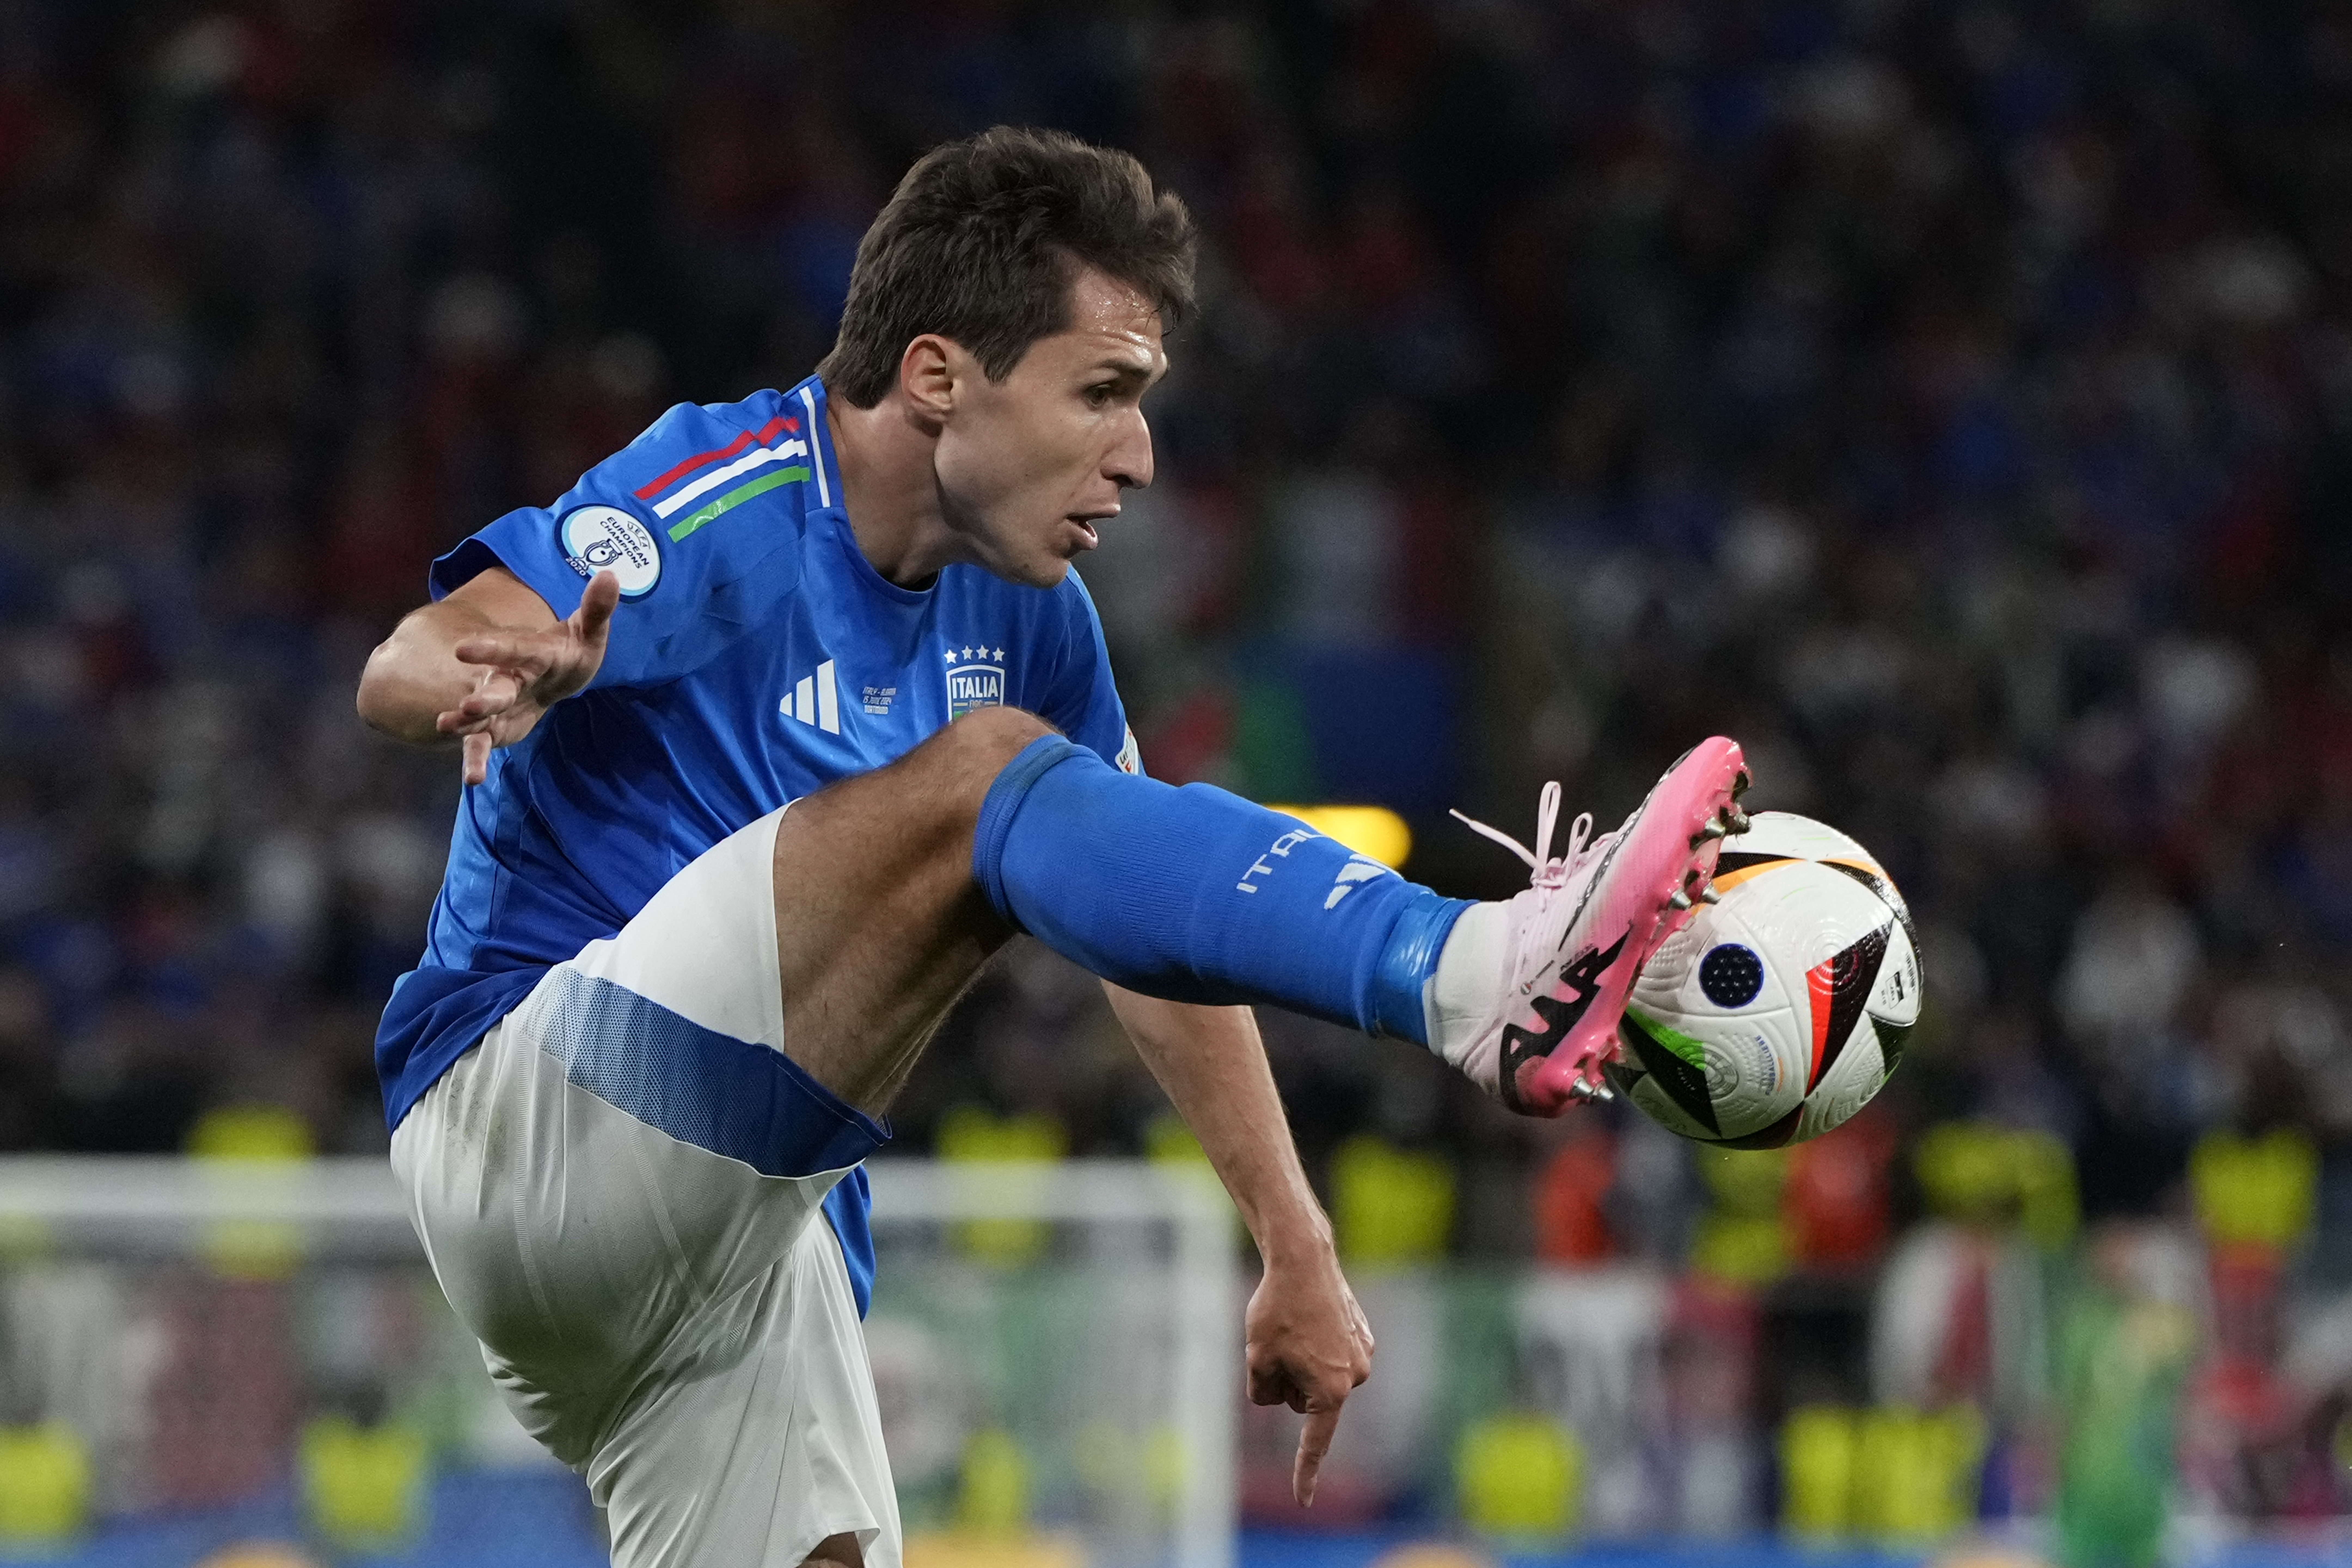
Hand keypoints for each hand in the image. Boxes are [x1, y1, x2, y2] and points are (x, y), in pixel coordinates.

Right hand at [436, 571, 618, 783]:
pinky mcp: (495, 728)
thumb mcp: (587, 633)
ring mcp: (497, 702)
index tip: (464, 649)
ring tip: (446, 726)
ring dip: (464, 722)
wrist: (553, 677)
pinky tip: (471, 778)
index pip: (513, 649)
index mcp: (530, 652)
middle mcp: (506, 676)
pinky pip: (482, 743)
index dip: (491, 649)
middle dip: (483, 696)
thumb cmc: (568, 652)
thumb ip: (596, 609)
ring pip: (478, 714)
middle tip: (467, 706)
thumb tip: (611, 574)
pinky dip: (474, 758)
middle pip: (494, 687)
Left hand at [1244, 1247, 1373, 1506]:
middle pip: (1306, 1401)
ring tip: (1292, 1326)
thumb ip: (1265, 1393)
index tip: (1304, 1503)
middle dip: (1288, 1383)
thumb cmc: (1277, 1310)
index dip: (1305, 1474)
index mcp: (1331, 1390)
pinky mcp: (1362, 1335)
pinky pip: (1330, 1355)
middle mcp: (1355, 1377)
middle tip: (1275, 1346)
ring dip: (1301, 1362)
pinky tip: (1308, 1318)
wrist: (1303, 1260)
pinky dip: (1316, 1345)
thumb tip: (1277, 1398)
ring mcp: (1362, 1354)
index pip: (1314, 1442)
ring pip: (1319, 1377)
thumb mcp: (1257, 1359)